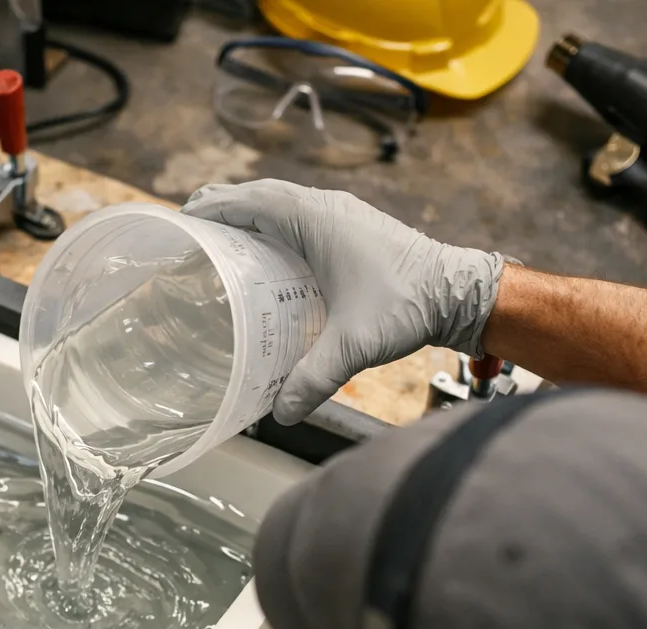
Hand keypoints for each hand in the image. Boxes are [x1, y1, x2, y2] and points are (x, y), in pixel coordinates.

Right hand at [183, 180, 506, 422]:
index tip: (185, 219)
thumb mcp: (354, 344)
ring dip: (251, 215)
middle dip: (225, 209)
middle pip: (262, 196)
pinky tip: (270, 255)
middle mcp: (327, 208)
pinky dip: (277, 225)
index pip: (251, 201)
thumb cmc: (409, 303)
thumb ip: (314, 378)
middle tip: (196, 231)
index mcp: (316, 220)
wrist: (461, 290)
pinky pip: (303, 215)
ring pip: (284, 203)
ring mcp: (343, 214)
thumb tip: (281, 413)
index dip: (213, 207)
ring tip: (224, 240)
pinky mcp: (354, 227)